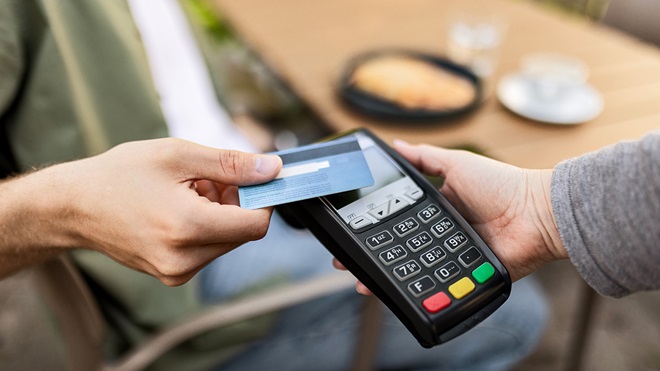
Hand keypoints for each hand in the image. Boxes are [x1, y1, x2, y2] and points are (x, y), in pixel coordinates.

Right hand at [2, 138, 281, 284]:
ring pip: (226, 240)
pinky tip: (181, 207)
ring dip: (221, 213)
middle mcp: (184, 258)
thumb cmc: (121, 175)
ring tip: (189, 190)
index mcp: (188, 227)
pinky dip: (206, 226)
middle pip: (242, 232)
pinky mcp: (172, 274)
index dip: (264, 199)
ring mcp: (177, 271)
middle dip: (237, 202)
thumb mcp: (179, 155)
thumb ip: (231, 164)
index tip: (257, 179)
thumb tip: (272, 169)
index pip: (256, 225)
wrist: (75, 206)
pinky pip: (208, 249)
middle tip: (209, 178)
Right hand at [334, 140, 566, 293]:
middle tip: (345, 261)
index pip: (399, 219)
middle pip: (400, 247)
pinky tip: (395, 295)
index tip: (352, 232)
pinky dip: (417, 291)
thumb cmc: (503, 184)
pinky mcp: (464, 275)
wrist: (537, 214)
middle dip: (373, 255)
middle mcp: (441, 233)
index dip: (375, 226)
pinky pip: (436, 283)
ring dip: (388, 278)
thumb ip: (426, 157)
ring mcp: (451, 255)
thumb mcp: (457, 163)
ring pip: (413, 269)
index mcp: (438, 208)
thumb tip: (396, 144)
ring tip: (363, 283)